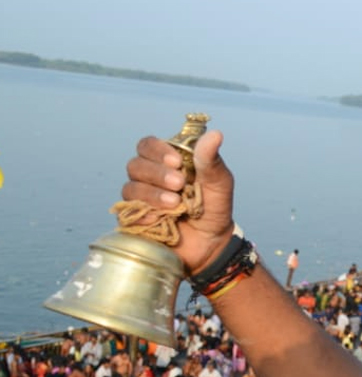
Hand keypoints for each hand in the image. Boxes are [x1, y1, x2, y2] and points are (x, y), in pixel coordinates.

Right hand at [122, 130, 235, 274]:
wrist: (212, 242)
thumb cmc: (215, 208)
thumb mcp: (219, 183)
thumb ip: (211, 160)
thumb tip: (215, 134)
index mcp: (167, 162)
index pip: (147, 145)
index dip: (157, 151)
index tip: (176, 162)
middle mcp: (149, 177)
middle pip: (135, 165)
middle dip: (157, 174)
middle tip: (180, 184)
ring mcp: (140, 198)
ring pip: (130, 188)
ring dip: (152, 194)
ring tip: (176, 204)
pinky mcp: (134, 219)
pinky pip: (126, 213)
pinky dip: (142, 213)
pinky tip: (159, 218)